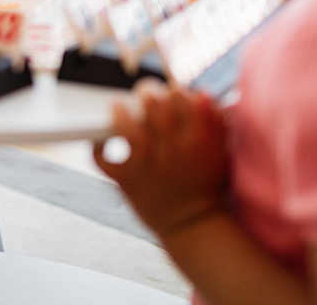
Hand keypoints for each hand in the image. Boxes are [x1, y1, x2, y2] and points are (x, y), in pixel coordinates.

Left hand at [94, 82, 228, 241]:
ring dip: (120, 114)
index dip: (173, 90)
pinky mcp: (127, 181)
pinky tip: (100, 139)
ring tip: (118, 106)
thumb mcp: (218, 153)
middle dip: (147, 94)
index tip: (169, 92)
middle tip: (144, 94)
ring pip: (127, 130)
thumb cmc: (204, 185)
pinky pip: (105, 159)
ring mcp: (148, 166)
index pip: (181, 99)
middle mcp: (172, 151)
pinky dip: (98, 147)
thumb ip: (214, 122)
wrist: (192, 225)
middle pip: (154, 109)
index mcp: (197, 140)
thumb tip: (200, 93)